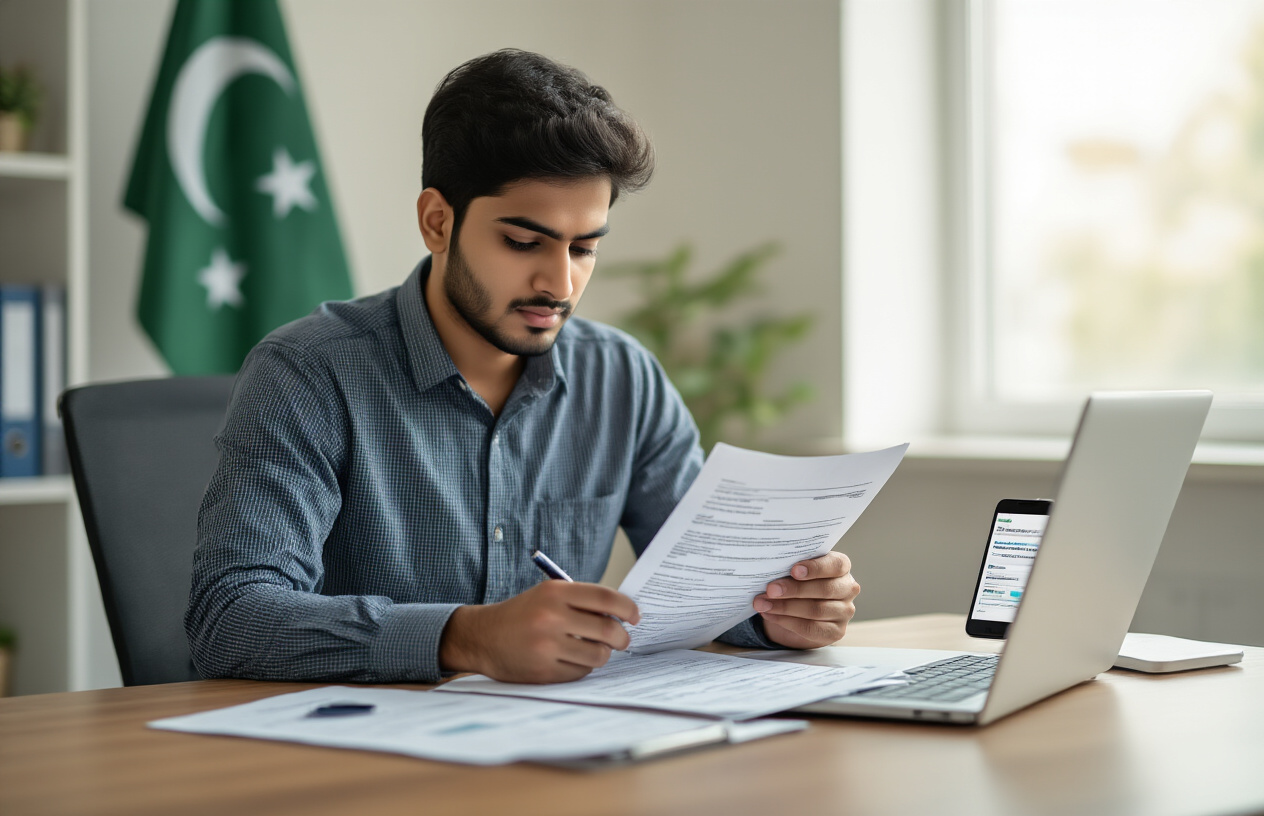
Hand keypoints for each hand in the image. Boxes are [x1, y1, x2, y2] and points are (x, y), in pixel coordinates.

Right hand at [439, 580, 639, 682]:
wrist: (483, 637)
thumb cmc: (523, 614)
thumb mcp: (548, 595)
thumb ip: (582, 601)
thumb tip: (622, 614)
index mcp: (555, 592)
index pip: (605, 598)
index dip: (627, 607)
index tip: (635, 616)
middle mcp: (551, 617)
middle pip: (608, 629)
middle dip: (622, 637)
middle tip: (622, 639)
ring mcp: (547, 646)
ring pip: (598, 655)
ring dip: (603, 654)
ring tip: (595, 650)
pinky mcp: (543, 671)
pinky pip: (581, 672)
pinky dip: (584, 667)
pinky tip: (573, 660)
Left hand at [752, 551, 859, 648]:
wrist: (798, 607)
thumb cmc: (799, 580)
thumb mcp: (797, 569)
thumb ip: (791, 566)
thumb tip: (770, 567)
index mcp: (841, 566)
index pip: (836, 565)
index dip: (816, 568)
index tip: (794, 570)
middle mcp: (848, 588)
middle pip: (824, 589)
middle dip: (794, 589)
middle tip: (771, 589)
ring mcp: (844, 611)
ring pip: (816, 610)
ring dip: (785, 607)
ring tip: (763, 603)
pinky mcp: (836, 631)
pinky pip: (810, 628)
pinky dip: (787, 621)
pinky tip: (770, 614)